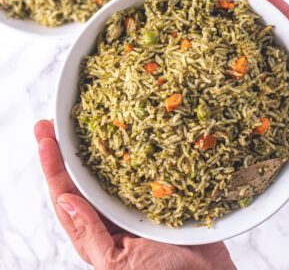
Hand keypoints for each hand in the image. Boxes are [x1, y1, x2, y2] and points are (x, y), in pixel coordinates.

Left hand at [34, 120, 235, 269]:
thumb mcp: (117, 263)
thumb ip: (91, 236)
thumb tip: (66, 201)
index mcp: (95, 231)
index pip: (65, 194)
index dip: (52, 166)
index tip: (44, 137)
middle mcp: (108, 213)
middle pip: (79, 178)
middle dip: (62, 151)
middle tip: (48, 124)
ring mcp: (130, 201)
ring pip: (104, 171)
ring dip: (88, 149)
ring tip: (74, 125)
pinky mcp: (153, 192)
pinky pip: (134, 169)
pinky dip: (123, 153)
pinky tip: (119, 137)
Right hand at [241, 0, 288, 267]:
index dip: (276, 9)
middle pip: (273, 43)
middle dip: (252, 21)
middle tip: (229, 5)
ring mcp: (280, 99)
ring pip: (257, 67)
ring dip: (240, 47)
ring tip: (219, 31)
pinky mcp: (267, 119)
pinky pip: (248, 95)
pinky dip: (234, 82)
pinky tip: (219, 76)